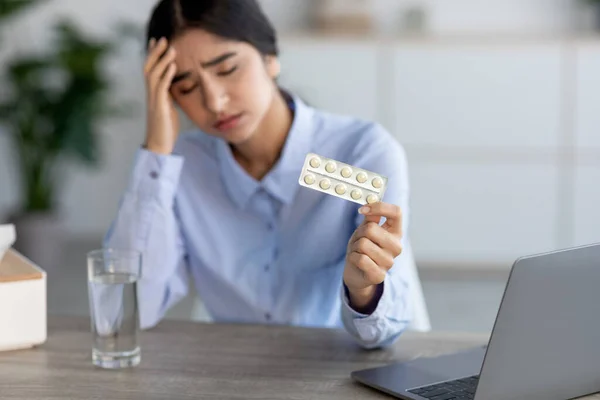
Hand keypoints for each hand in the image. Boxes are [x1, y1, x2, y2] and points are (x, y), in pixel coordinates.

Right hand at [143, 37, 179, 154]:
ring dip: (162, 61)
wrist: (159, 145)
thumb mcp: (169, 108)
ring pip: (154, 75)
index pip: (151, 70)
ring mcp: (154, 100)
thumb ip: (169, 97)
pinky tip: (173, 66)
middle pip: (149, 68)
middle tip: (162, 38)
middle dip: (155, 53)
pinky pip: (161, 88)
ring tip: (171, 48)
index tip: (157, 41)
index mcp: (154, 94)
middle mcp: (151, 95)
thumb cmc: (165, 128)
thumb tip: (174, 88)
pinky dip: (167, 75)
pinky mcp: (159, 108)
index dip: (153, 55)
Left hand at [343, 202, 402, 310]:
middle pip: (372, 228)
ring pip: (363, 244)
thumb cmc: (362, 248)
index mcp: (396, 232)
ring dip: (355, 247)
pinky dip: (353, 257)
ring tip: (358, 252)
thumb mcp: (365, 229)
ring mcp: (389, 262)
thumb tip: (371, 202)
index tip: (362, 209)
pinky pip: (361, 259)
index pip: (396, 212)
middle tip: (358, 240)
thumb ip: (370, 217)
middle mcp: (397, 247)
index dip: (379, 207)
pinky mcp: (379, 275)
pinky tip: (356, 261)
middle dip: (359, 233)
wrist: (357, 273)